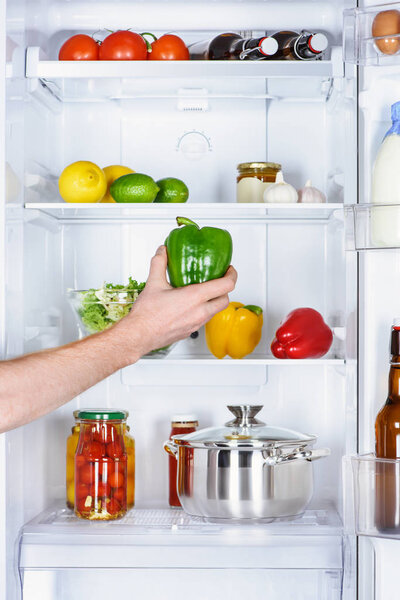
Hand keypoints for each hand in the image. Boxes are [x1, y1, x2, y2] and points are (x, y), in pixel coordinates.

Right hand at [114, 245, 236, 358]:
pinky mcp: (190, 332)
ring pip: (215, 311)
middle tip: (219, 280)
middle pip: (225, 300)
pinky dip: (203, 311)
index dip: (232, 275)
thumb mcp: (153, 283)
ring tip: (204, 291)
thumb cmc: (146, 315)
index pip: (226, 285)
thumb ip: (159, 263)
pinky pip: (204, 320)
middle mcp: (199, 312)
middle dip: (225, 289)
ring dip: (214, 301)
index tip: (229, 270)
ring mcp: (196, 324)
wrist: (138, 336)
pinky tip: (191, 305)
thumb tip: (163, 252)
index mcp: (195, 298)